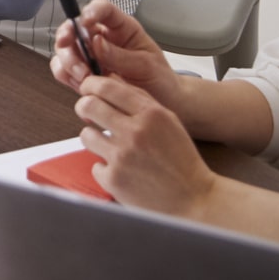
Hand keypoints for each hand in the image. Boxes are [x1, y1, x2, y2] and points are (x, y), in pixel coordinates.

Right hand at [50, 0, 185, 114]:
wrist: (164, 104)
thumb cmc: (160, 80)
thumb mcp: (147, 66)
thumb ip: (121, 56)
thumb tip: (97, 43)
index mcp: (122, 29)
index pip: (102, 9)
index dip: (91, 11)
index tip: (85, 22)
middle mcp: (102, 38)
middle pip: (74, 27)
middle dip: (69, 41)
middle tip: (79, 61)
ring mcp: (91, 56)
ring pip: (64, 48)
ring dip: (67, 62)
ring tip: (84, 78)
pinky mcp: (84, 73)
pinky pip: (63, 69)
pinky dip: (66, 76)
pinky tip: (80, 84)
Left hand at [73, 74, 217, 217]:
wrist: (195, 200)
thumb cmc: (181, 160)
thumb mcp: (168, 121)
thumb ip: (139, 99)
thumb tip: (111, 79)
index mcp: (150, 114)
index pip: (106, 86)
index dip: (90, 85)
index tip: (87, 90)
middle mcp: (135, 133)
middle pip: (88, 106)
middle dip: (84, 107)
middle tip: (88, 114)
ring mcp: (122, 157)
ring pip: (86, 135)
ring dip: (94, 139)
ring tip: (110, 146)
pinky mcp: (114, 180)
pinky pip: (95, 166)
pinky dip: (106, 169)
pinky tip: (123, 172)